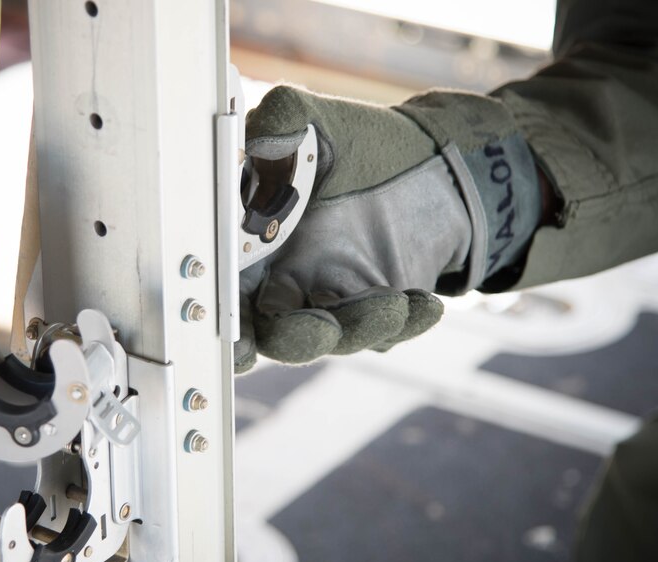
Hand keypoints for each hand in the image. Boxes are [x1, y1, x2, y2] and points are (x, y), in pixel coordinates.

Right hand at [235, 86, 541, 372]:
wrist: (433, 164)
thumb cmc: (363, 145)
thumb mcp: (320, 122)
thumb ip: (281, 122)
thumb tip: (261, 142)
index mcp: (254, 244)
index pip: (225, 295)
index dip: (224, 325)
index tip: (240, 342)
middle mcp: (286, 281)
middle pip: (273, 335)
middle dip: (293, 340)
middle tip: (319, 328)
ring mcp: (331, 302)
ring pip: (333, 339)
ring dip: (359, 328)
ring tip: (392, 302)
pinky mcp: (376, 313)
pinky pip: (385, 334)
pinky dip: (404, 324)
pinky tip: (423, 303)